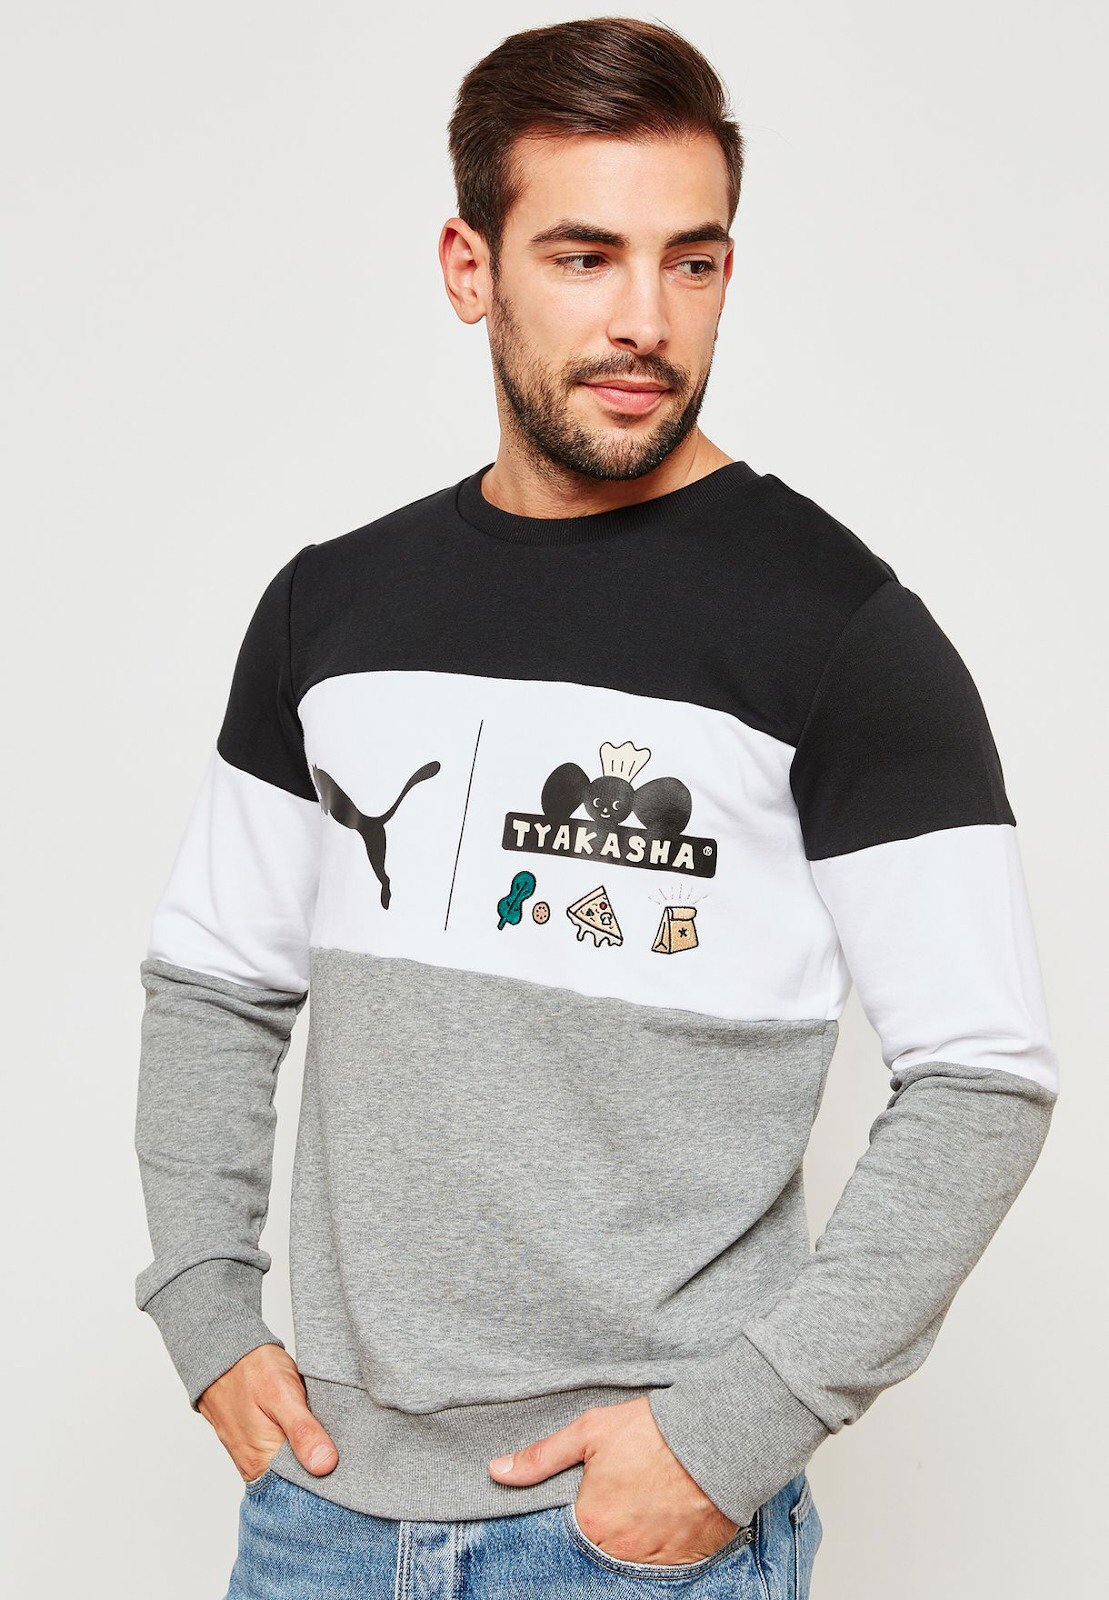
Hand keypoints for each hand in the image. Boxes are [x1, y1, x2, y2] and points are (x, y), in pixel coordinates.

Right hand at [197, 1344, 338, 1483]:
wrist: (224, 1352)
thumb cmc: (252, 1370)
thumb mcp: (282, 1395)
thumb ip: (302, 1431)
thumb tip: (325, 1466)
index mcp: (261, 1462)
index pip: (301, 1489)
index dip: (327, 1482)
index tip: (349, 1468)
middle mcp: (255, 1466)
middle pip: (297, 1481)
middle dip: (322, 1470)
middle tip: (348, 1451)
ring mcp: (255, 1455)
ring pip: (292, 1467)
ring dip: (311, 1456)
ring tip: (335, 1441)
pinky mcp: (258, 1443)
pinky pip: (283, 1454)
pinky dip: (300, 1446)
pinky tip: (315, 1433)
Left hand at [488, 1395, 737, 1565]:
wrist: (717, 1435)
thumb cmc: (651, 1430)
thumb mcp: (589, 1432)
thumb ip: (540, 1457)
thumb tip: (496, 1471)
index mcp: (591, 1523)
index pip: (570, 1530)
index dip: (582, 1507)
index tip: (596, 1489)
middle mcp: (620, 1550)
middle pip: (601, 1545)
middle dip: (608, 1521)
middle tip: (625, 1487)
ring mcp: (656, 1558)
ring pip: (632, 1554)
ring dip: (635, 1531)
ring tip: (648, 1493)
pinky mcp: (688, 1558)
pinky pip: (666, 1560)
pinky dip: (664, 1539)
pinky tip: (668, 1508)